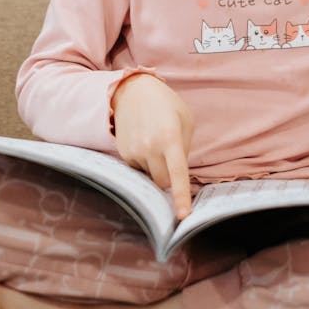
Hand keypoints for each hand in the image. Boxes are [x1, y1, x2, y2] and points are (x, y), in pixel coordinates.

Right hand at [112, 74, 194, 218]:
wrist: (133, 91)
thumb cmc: (166, 105)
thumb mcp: (185, 121)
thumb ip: (184, 149)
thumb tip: (177, 178)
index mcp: (170, 137)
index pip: (177, 173)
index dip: (181, 196)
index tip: (183, 217)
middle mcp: (150, 146)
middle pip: (163, 183)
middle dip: (169, 178)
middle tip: (171, 158)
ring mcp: (134, 151)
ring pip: (150, 177)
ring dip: (155, 167)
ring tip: (154, 141)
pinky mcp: (123, 153)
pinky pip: (138, 170)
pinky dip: (144, 162)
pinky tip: (144, 143)